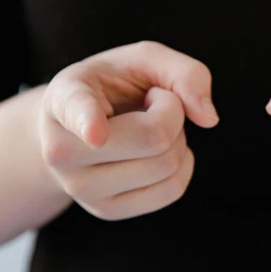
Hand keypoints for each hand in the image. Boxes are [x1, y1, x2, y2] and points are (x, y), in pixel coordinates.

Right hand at [38, 41, 218, 220]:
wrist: (78, 127)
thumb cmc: (113, 87)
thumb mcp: (144, 60)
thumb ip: (184, 73)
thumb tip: (209, 118)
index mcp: (64, 98)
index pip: (78, 111)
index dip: (88, 121)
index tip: (95, 133)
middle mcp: (61, 149)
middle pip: (154, 138)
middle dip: (173, 113)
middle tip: (152, 102)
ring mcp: (80, 187)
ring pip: (167, 166)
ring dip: (177, 139)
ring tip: (148, 126)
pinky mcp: (106, 210)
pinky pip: (172, 190)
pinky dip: (181, 165)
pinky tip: (156, 152)